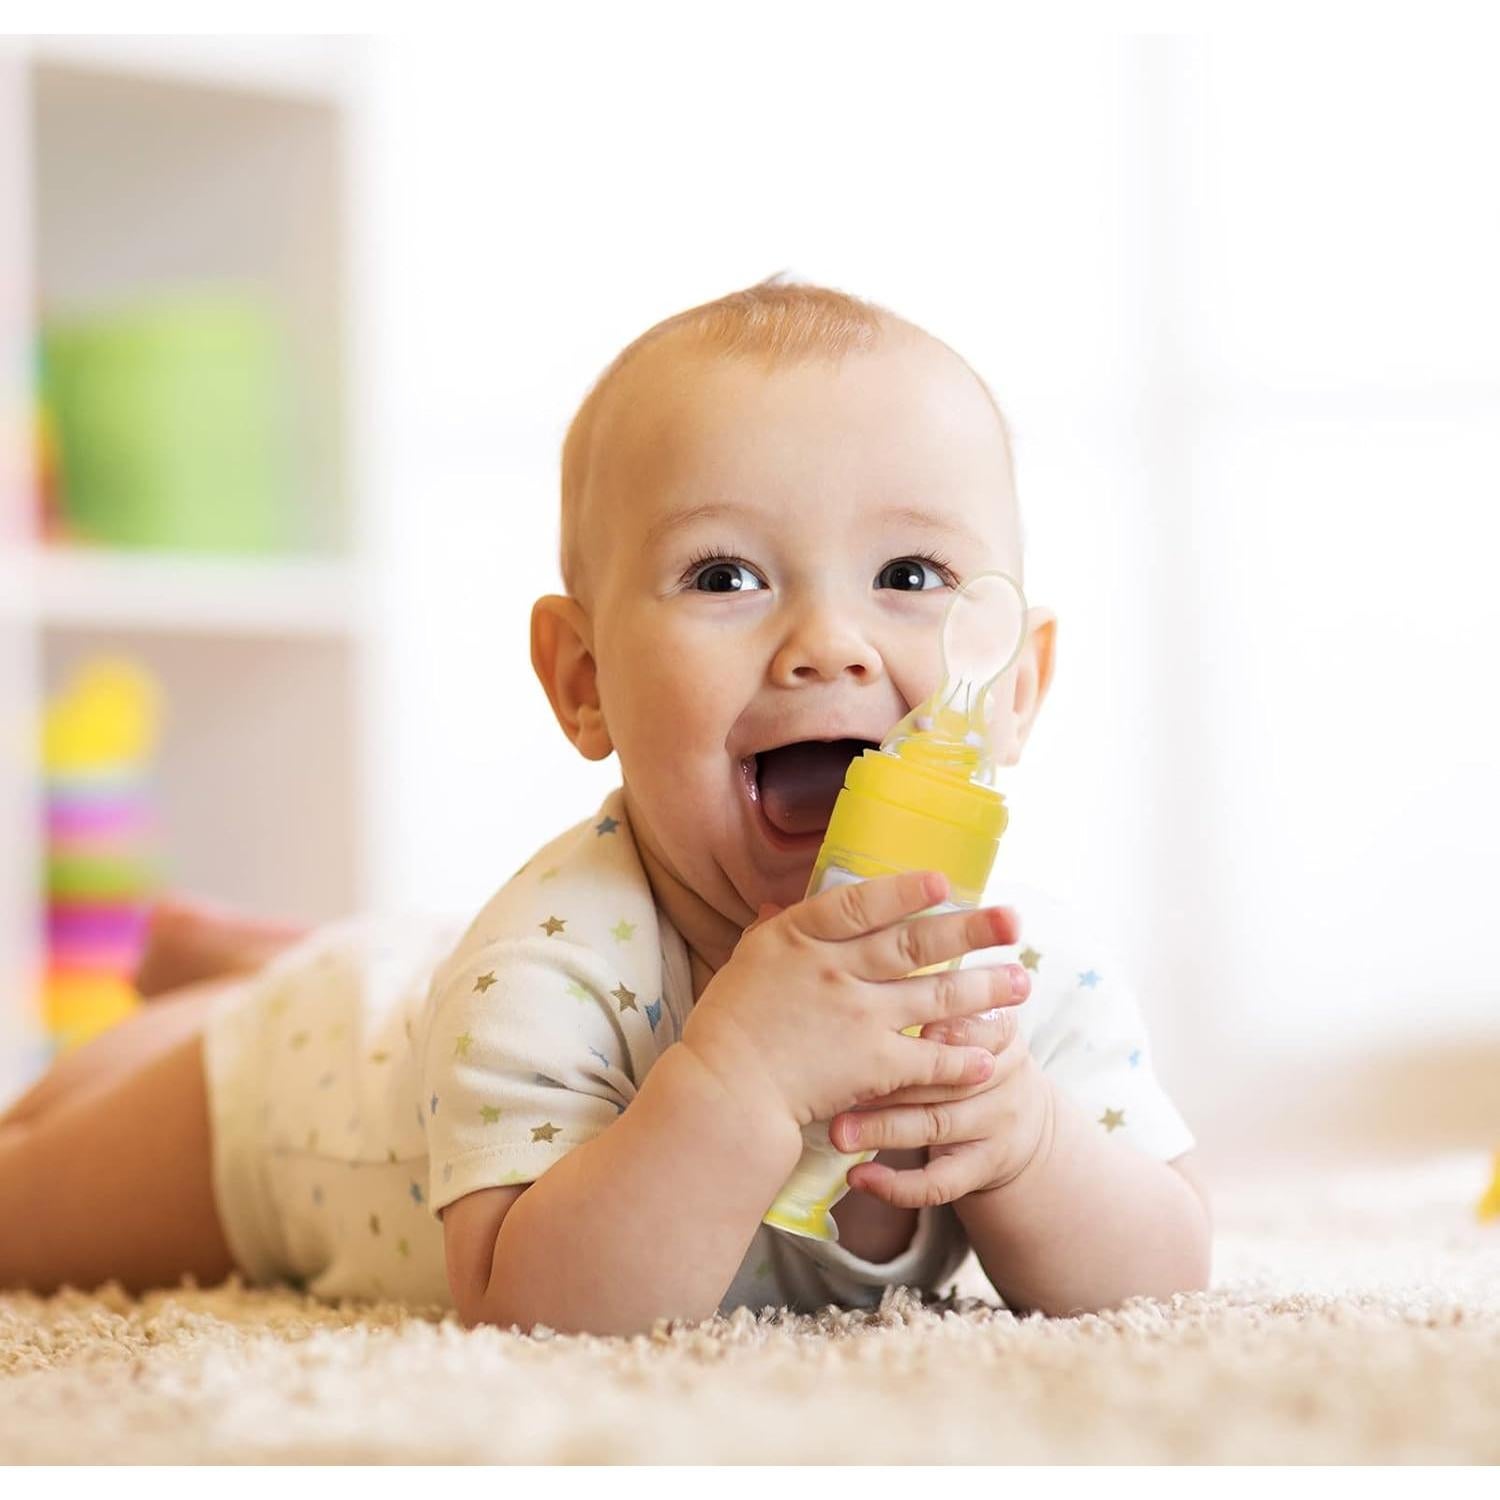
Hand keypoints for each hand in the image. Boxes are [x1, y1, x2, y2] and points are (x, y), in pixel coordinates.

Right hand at [679, 870, 1020, 1133]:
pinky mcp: (873, 1065)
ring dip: (986, 989)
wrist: (725, 1093)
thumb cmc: (725, 1028)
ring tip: (1022, 981)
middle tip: (1014, 921)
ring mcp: (859, 1017)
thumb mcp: (743, 964)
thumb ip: (769, 934)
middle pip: (915, 944)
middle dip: (971, 931)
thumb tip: (778, 905)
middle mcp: (836, 970)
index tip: (943, 881)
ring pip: (936, 996)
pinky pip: (929, 1058)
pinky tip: (991, 1057)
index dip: (904, 891)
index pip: (861, 904)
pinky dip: (962, 1058)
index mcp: (800, 939)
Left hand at [828, 993, 1052, 1208]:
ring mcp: (995, 1125)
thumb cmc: (967, 1049)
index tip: (902, 1022)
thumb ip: (933, 990)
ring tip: (837, 1132)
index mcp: (999, 1029)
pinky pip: (941, 1183)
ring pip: (936, 1128)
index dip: (943, 1028)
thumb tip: (880, 947)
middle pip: (946, 1076)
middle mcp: (1003, 1076)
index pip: (975, 1025)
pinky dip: (898, 1185)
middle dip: (892, 1080)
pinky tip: (859, 1179)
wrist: (1021, 1117)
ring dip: (883, 1130)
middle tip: (839, 1079)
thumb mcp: (969, 1015)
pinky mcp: (982, 1168)